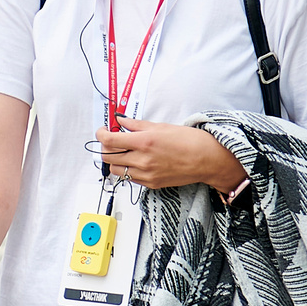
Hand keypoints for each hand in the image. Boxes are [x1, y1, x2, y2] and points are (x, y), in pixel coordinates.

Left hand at [97, 117, 244, 192]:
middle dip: (105, 147)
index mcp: (144, 142)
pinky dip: (128, 169)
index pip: (109, 140)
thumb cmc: (188, 141)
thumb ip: (136, 125)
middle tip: (111, 140)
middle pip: (108, 157)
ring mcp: (146, 174)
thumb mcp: (160, 126)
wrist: (206, 159)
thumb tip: (120, 121)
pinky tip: (136, 161)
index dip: (101, 135)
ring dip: (115, 160)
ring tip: (123, 152)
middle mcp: (142, 160)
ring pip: (116, 170)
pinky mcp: (151, 184)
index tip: (102, 131)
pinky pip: (130, 178)